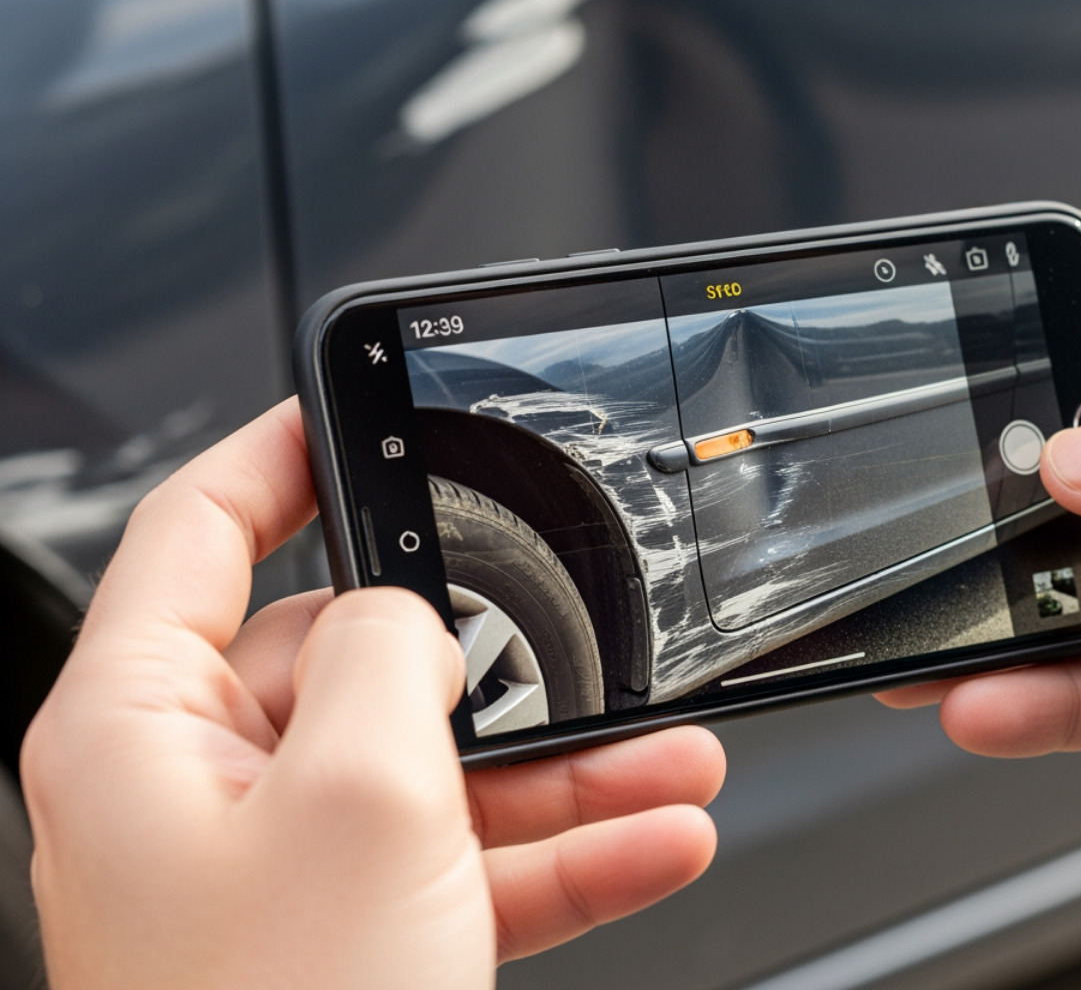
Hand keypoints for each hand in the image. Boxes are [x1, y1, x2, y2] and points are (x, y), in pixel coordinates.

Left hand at [21, 399, 725, 989]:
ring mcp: (285, 873)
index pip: (197, 537)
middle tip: (589, 640)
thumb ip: (384, 658)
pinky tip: (654, 837)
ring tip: (669, 758)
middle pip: (357, 666)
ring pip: (437, 772)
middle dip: (498, 661)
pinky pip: (469, 866)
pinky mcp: (357, 938)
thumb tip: (408, 615)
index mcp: (142, 733)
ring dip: (564, 767)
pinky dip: (562, 854)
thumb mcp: (358, 795)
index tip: (354, 412)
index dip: (279, 457)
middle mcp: (204, 795)